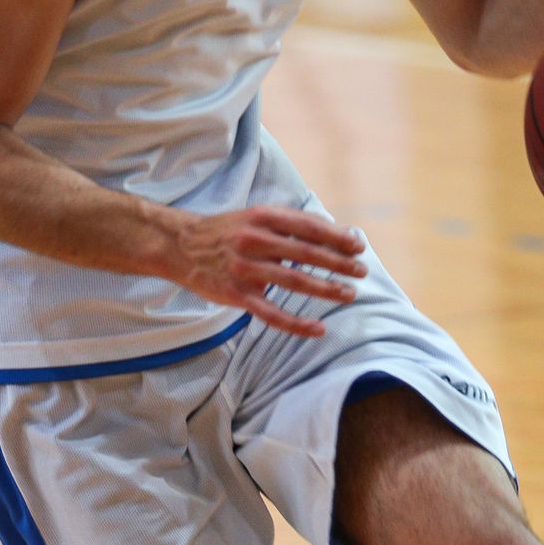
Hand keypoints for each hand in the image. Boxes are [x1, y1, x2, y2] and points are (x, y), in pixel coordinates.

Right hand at [165, 204, 366, 337]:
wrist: (181, 246)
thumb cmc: (227, 231)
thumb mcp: (255, 216)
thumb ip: (290, 224)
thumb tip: (334, 234)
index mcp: (263, 217)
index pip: (308, 226)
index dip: (336, 237)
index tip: (358, 246)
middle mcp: (254, 240)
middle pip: (306, 253)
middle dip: (338, 263)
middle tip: (362, 271)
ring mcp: (245, 269)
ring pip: (294, 281)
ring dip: (325, 288)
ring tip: (348, 294)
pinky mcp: (237, 295)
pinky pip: (272, 313)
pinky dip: (297, 323)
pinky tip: (318, 328)